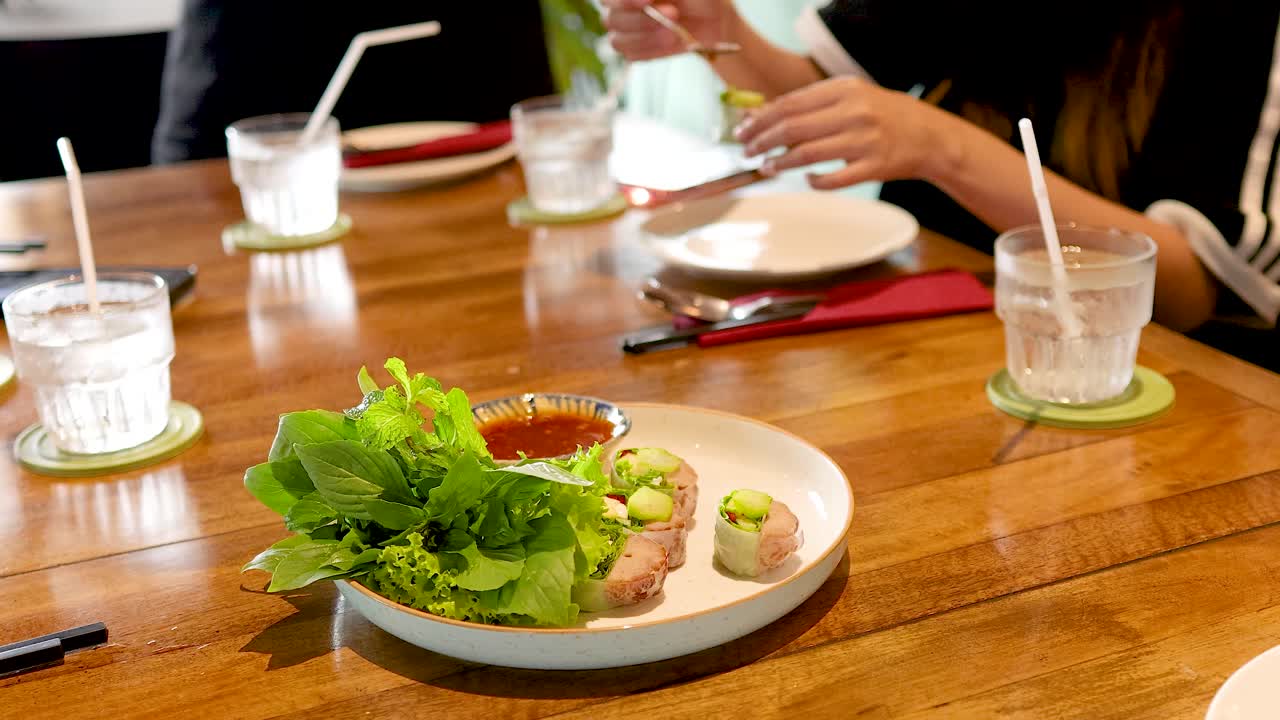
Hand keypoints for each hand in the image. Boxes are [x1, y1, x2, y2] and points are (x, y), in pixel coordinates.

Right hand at [601, 0, 736, 60]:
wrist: (714, 18)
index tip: (647, 0)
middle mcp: (619, 6)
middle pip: (612, 18)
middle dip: (642, 20)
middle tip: (673, 13)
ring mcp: (624, 30)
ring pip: (618, 40)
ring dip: (647, 38)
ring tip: (675, 33)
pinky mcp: (634, 50)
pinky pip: (632, 55)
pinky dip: (653, 50)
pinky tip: (672, 42)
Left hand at [735, 76, 956, 189]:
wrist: (928, 135)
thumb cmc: (882, 115)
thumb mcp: (850, 97)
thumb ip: (812, 104)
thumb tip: (766, 116)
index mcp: (844, 90)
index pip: (790, 104)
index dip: (761, 120)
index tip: (743, 131)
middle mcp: (854, 112)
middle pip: (793, 128)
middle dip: (763, 141)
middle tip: (747, 151)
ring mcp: (865, 141)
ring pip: (808, 154)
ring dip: (781, 163)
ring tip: (767, 166)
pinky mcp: (874, 168)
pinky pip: (833, 180)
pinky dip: (814, 181)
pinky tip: (807, 179)